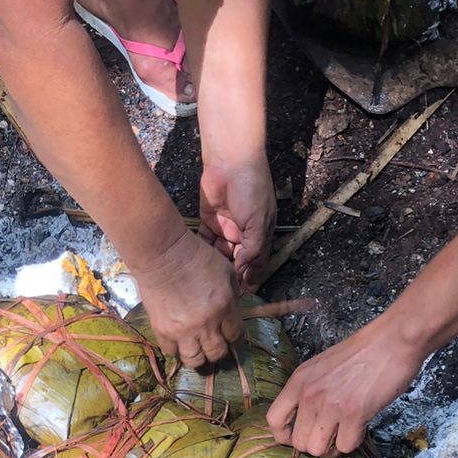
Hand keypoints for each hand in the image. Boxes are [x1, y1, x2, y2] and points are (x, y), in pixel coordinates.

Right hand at [133, 229, 243, 367]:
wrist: (162, 253)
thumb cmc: (195, 255)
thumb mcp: (225, 270)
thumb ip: (232, 295)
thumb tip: (231, 312)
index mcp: (224, 307)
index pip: (236, 337)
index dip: (236, 340)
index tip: (232, 338)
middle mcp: (205, 324)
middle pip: (217, 353)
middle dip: (219, 351)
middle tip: (215, 345)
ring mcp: (182, 330)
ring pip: (195, 360)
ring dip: (199, 357)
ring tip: (197, 350)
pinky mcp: (162, 330)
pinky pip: (171, 352)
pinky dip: (177, 350)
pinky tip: (179, 342)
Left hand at [200, 158, 276, 290]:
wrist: (230, 162)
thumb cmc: (251, 188)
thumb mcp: (258, 222)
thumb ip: (253, 249)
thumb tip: (244, 272)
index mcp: (260, 235)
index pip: (256, 262)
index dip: (250, 278)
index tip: (243, 295)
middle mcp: (243, 234)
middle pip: (236, 261)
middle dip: (231, 276)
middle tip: (222, 292)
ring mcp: (226, 228)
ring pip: (220, 254)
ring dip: (216, 266)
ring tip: (208, 281)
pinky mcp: (209, 222)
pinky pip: (205, 242)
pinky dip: (203, 253)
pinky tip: (198, 265)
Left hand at [266, 313, 426, 457]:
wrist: (393, 339)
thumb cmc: (362, 353)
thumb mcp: (322, 367)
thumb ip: (309, 390)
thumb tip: (305, 421)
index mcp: (299, 381)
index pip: (274, 420)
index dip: (285, 436)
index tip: (299, 436)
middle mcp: (309, 394)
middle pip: (297, 442)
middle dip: (315, 445)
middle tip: (331, 436)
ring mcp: (330, 404)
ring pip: (317, 450)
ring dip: (332, 449)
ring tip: (344, 434)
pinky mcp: (354, 413)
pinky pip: (345, 446)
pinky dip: (354, 442)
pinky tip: (360, 427)